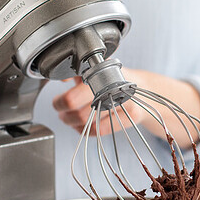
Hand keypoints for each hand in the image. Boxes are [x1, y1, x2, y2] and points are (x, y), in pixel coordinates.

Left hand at [51, 68, 199, 146]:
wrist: (143, 87)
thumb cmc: (115, 78)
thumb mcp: (96, 68)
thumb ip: (78, 72)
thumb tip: (60, 77)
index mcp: (103, 72)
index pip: (74, 92)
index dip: (61, 100)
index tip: (57, 101)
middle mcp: (114, 87)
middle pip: (78, 110)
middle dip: (64, 111)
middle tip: (59, 110)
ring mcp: (123, 103)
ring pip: (87, 121)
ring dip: (72, 122)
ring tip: (67, 117)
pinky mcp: (129, 118)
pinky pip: (100, 131)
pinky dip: (86, 130)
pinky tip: (81, 126)